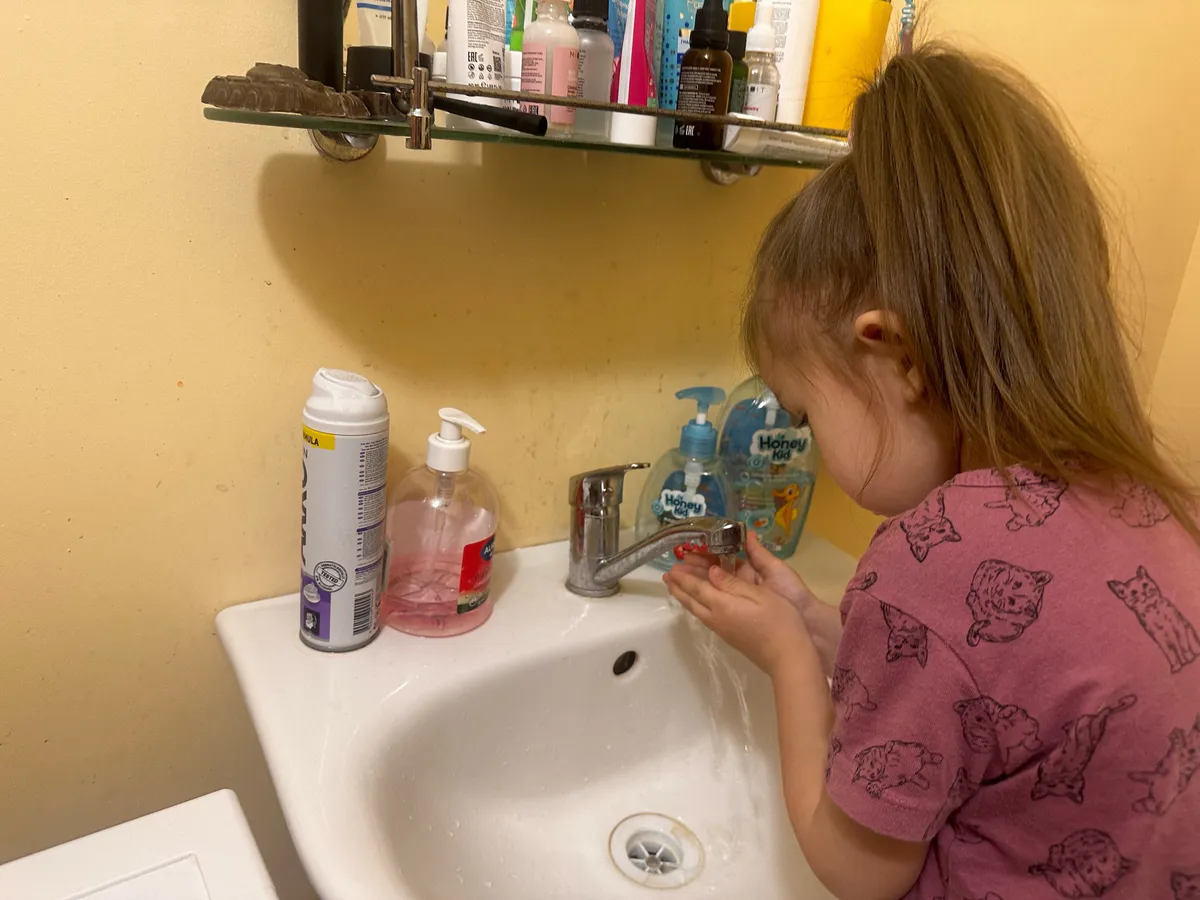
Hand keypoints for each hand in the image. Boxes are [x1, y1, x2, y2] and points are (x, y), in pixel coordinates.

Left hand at [677, 532, 841, 675]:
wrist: (788, 658)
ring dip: (684, 596)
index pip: (697, 587)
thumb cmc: (780, 622)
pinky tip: (698, 603)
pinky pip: (704, 616)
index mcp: (723, 605)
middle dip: (678, 587)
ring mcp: (722, 629)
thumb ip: (733, 583)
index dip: (684, 577)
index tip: (672, 567)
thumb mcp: (760, 595)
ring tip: (676, 587)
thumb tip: (710, 571)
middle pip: (692, 600)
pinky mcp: (729, 637)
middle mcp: (716, 618)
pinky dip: (696, 605)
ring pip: (696, 610)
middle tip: (667, 576)